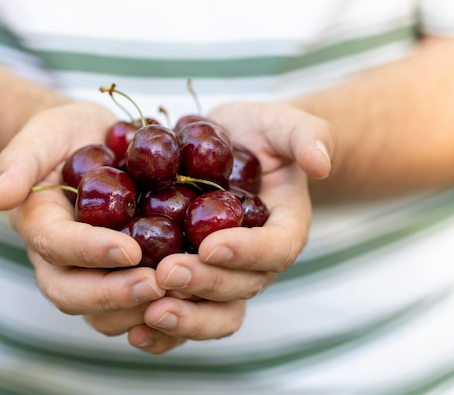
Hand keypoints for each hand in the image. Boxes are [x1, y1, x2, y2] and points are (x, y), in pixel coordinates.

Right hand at [0, 102, 164, 315]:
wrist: (88, 145)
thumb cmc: (62, 137)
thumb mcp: (40, 136)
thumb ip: (19, 162)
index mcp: (40, 227)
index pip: (56, 248)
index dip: (88, 252)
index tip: (128, 249)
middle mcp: (62, 261)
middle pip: (75, 295)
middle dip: (114, 294)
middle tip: (159, 284)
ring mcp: (92, 273)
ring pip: (104, 314)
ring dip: (140, 311)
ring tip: (181, 296)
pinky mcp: (123, 276)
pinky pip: (135, 308)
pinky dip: (161, 314)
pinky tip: (196, 301)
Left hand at [86, 102, 334, 353]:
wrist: (228, 148)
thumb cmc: (260, 135)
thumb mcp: (284, 124)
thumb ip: (307, 135)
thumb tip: (321, 162)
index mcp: (284, 228)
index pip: (276, 248)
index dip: (248, 252)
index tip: (213, 245)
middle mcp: (256, 262)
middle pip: (239, 287)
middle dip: (204, 285)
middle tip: (167, 274)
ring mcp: (224, 275)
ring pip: (213, 312)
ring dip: (183, 317)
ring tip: (147, 313)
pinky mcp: (195, 278)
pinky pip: (183, 311)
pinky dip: (161, 329)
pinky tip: (133, 329)